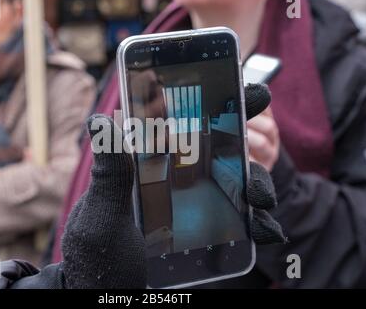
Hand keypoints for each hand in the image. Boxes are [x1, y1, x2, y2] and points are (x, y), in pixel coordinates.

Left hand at [60, 84, 284, 288]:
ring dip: (254, 180)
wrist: (110, 302)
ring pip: (231, 181)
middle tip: (258, 103)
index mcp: (143, 168)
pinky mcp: (205, 232)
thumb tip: (100, 120)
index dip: (200, 100)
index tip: (228, 79)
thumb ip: (109, 175)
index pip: (173, 125)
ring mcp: (190, 206)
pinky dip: (256, 222)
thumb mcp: (102, 219)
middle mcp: (170, 181)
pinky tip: (267, 228)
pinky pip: (237, 222)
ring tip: (262, 196)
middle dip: (238, 123)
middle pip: (210, 146)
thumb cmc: (99, 263)